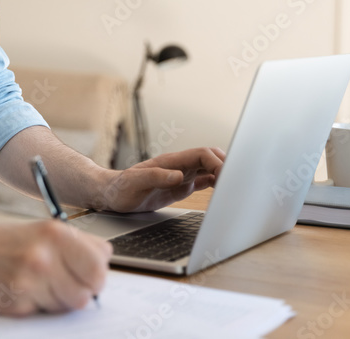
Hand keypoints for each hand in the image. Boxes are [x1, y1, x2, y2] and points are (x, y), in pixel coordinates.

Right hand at [0, 220, 111, 315]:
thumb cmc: (3, 243)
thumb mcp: (42, 231)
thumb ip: (76, 244)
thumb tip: (105, 261)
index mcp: (56, 233)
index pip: (100, 263)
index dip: (95, 273)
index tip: (85, 274)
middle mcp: (46, 254)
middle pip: (89, 289)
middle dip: (81, 291)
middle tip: (64, 284)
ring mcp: (32, 279)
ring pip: (69, 305)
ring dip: (58, 300)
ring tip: (38, 285)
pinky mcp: (19, 301)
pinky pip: (45, 312)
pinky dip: (38, 307)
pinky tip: (23, 292)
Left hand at [97, 147, 225, 213]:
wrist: (111, 195)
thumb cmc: (120, 188)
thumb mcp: (134, 183)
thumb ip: (156, 177)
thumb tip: (179, 175)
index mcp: (171, 162)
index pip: (202, 154)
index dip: (218, 162)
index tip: (227, 176)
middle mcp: (178, 166)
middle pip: (210, 158)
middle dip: (227, 165)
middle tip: (238, 181)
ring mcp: (180, 175)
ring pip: (209, 168)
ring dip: (223, 173)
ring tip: (235, 185)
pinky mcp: (179, 186)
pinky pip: (202, 181)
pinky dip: (216, 183)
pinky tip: (222, 190)